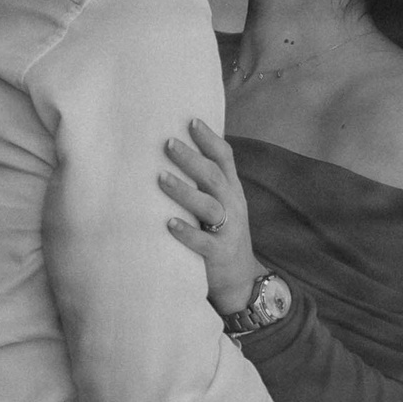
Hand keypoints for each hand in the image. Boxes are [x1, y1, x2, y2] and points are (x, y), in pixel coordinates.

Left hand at [161, 118, 259, 315]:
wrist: (241, 281)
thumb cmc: (221, 236)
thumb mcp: (221, 205)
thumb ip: (205, 183)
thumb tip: (177, 153)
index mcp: (231, 191)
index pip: (225, 158)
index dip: (210, 138)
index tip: (191, 120)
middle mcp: (233, 206)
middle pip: (213, 176)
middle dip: (191, 158)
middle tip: (167, 143)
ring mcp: (228, 230)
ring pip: (208, 205)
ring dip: (184, 191)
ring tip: (161, 178)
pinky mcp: (219, 254)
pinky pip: (203, 242)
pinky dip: (186, 232)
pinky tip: (169, 224)